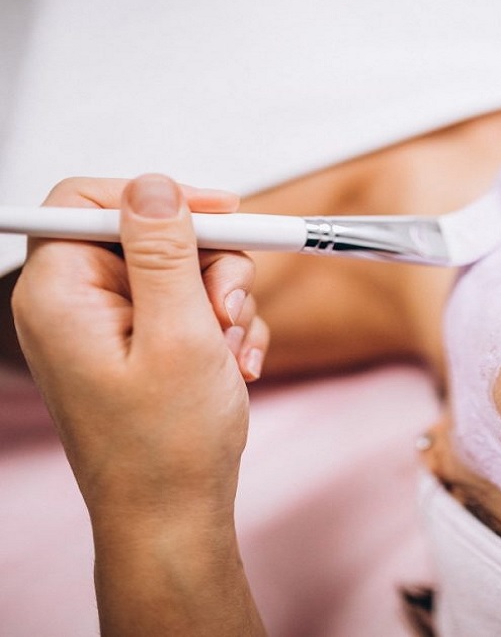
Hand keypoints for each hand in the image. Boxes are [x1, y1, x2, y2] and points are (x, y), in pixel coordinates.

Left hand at [12, 175, 267, 634]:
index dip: (157, 197)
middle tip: (229, 311)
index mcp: (61, 294)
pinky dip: (221, 329)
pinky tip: (236, 365)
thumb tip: (154, 186)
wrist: (172, 517)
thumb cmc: (166, 447)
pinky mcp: (138, 345)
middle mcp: (77, 304)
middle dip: (207, 267)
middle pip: (149, 236)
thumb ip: (165, 253)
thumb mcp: (179, 336)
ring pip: (180, 271)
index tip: (219, 212)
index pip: (88, 201)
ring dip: (223, 304)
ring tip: (233, 353)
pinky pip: (188, 306)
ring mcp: (108, 327)